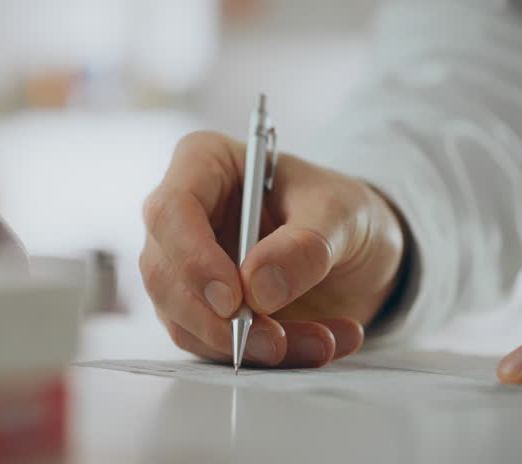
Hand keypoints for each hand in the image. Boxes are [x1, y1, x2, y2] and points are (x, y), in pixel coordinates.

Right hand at [139, 132, 405, 366]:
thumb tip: (259, 287)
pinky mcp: (201, 311)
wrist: (358, 252)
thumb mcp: (342, 213)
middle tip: (274, 341)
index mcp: (204, 164)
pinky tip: (317, 345)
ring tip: (319, 342)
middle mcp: (183, 217)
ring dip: (247, 346)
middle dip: (217, 320)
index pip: (170, 209)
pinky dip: (263, 357)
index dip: (192, 258)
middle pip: (163, 274)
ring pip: (184, 320)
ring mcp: (185, 267)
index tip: (233, 300)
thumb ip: (306, 244)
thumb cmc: (340, 210)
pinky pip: (213, 346)